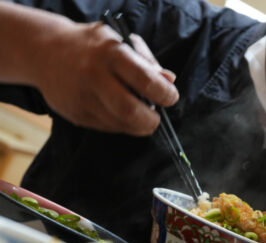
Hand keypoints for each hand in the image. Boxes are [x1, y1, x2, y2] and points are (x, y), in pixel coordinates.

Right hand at [34, 19, 178, 135]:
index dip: (165, 95)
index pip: (146, 81)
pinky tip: (118, 113)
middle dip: (151, 121)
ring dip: (136, 125)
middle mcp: (94, 76)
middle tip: (155, 118)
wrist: (44, 51)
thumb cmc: (93, 47)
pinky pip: (106, 128)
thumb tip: (169, 81)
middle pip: (130, 111)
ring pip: (119, 124)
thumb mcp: (120, 42)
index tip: (170, 97)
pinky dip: (119, 124)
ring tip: (138, 113)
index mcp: (110, 54)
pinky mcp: (74, 114)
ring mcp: (81, 97)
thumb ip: (147, 62)